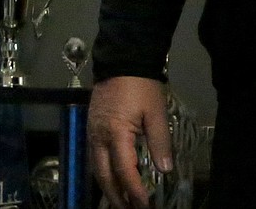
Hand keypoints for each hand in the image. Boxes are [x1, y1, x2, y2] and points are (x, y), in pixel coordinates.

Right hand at [88, 75, 171, 208]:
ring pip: (97, 170)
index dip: (134, 190)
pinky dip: (103, 174)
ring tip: (122, 201)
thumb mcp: (156, 111)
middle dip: (117, 197)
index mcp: (116, 134)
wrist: (122, 60)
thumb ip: (160, 141)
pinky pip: (95, 159)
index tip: (144, 204)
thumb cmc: (141, 85)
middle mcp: (98, 139)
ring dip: (109, 188)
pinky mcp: (91, 129)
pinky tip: (113, 179)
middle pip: (104, 176)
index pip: (124, 171)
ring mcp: (92, 134)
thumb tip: (165, 169)